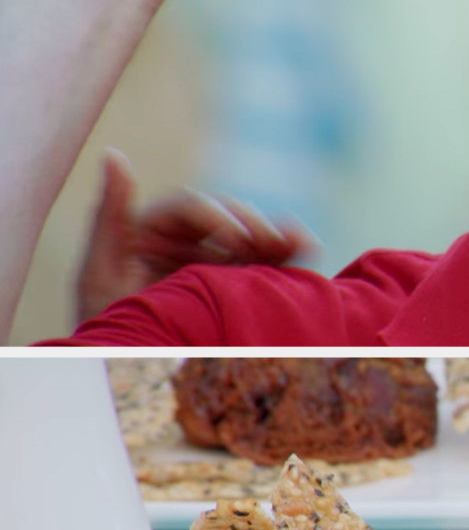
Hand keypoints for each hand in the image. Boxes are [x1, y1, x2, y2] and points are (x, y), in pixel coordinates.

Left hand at [76, 149, 316, 322]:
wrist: (122, 374)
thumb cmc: (105, 328)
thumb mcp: (99, 273)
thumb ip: (109, 217)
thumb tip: (114, 155)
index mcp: (153, 229)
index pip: (192, 206)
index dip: (217, 217)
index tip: (236, 240)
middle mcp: (186, 242)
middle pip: (228, 216)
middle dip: (252, 226)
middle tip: (270, 245)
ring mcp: (214, 264)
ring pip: (251, 237)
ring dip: (278, 236)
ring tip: (302, 244)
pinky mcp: (236, 287)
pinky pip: (266, 263)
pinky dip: (288, 255)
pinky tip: (308, 248)